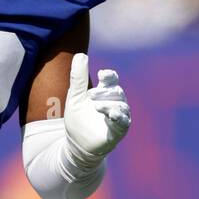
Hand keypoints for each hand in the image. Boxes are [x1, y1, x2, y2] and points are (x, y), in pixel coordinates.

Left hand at [63, 52, 130, 166]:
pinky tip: (112, 115)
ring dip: (109, 105)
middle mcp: (114, 103)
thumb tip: (81, 54)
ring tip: (97, 106)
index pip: (112, 80)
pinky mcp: (118, 131)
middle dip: (105, 92)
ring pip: (121, 106)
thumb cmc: (77, 119)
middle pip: (117, 92)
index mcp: (104, 93)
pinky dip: (119, 117)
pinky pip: (123, 122)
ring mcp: (118, 117)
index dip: (109, 76)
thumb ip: (77, 77)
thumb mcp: (74, 96)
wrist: (75, 144)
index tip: (101, 74)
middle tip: (91, 95)